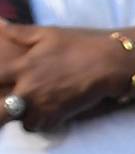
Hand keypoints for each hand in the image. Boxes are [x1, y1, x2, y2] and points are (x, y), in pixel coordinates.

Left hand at [0, 24, 124, 129]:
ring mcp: (44, 105)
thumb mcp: (46, 33)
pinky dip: (41, 124)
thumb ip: (20, 32)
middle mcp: (29, 89)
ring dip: (24, 118)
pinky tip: (44, 115)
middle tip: (6, 110)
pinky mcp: (59, 116)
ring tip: (28, 111)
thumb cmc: (77, 45)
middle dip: (1, 112)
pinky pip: (42, 128)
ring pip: (23, 123)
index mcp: (22, 66)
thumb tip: (1, 26)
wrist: (106, 64)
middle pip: (3, 111)